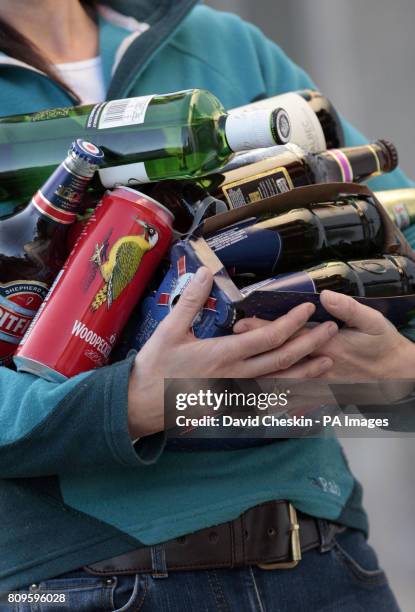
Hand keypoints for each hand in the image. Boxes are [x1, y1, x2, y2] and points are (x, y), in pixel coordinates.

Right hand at [127, 268, 337, 437]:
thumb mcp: (169, 329)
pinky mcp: (233, 405)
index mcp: (223, 354)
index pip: (267, 338)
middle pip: (282, 362)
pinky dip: (289, 398)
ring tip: (328, 361)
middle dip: (310, 345)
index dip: (291, 323)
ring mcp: (236, 394)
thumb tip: (206, 272)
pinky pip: (267, 403)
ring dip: (306, 373)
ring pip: (280, 385)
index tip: (308, 310)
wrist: (143, 404)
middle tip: (331, 330)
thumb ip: (190, 301)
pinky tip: (302, 393)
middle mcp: (236, 376)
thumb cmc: (155, 366)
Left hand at [236, 290, 414, 404]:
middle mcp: (318, 367)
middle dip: (251, 352)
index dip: (263, 328)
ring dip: (256, 375)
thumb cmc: (383, 346)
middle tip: (227, 345)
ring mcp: (318, 384)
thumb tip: (326, 297)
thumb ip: (349, 309)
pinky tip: (254, 404)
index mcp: (328, 345)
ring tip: (231, 371)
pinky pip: (293, 402)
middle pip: (278, 357)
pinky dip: (272, 402)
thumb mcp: (373, 321)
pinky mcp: (320, 395)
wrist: (396, 376)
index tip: (241, 324)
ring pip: (282, 382)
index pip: (289, 335)